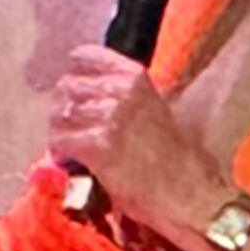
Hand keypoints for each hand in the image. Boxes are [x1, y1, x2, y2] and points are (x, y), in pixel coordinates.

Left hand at [42, 47, 232, 250]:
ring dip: (60, 133)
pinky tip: (71, 162)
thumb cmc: (177, 157)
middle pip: (66, 87)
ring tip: (71, 148)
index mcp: (134, 76)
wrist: (190, 193)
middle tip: (72, 129)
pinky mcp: (98, 145)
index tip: (76, 97)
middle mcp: (120, 89)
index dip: (74, 78)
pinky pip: (60, 141)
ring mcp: (109, 116)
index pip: (82, 57)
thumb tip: (86, 94)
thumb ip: (123, 95)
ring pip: (59, 115)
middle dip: (65, 109)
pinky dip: (61, 154)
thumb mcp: (154, 108)